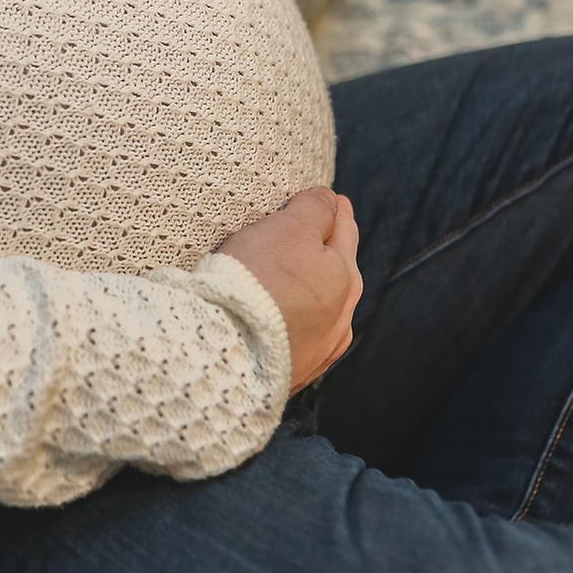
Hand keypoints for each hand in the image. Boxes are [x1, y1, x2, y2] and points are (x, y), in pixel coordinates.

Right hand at [218, 188, 363, 394]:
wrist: (227, 348)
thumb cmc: (258, 279)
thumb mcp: (289, 227)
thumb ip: (315, 208)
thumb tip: (330, 200)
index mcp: (345, 277)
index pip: (344, 231)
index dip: (336, 211)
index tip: (335, 200)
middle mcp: (341, 316)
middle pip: (339, 273)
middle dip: (331, 251)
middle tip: (321, 233)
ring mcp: (319, 349)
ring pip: (324, 309)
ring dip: (315, 290)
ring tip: (301, 279)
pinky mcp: (294, 372)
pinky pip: (301, 338)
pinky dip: (297, 322)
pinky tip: (289, 321)